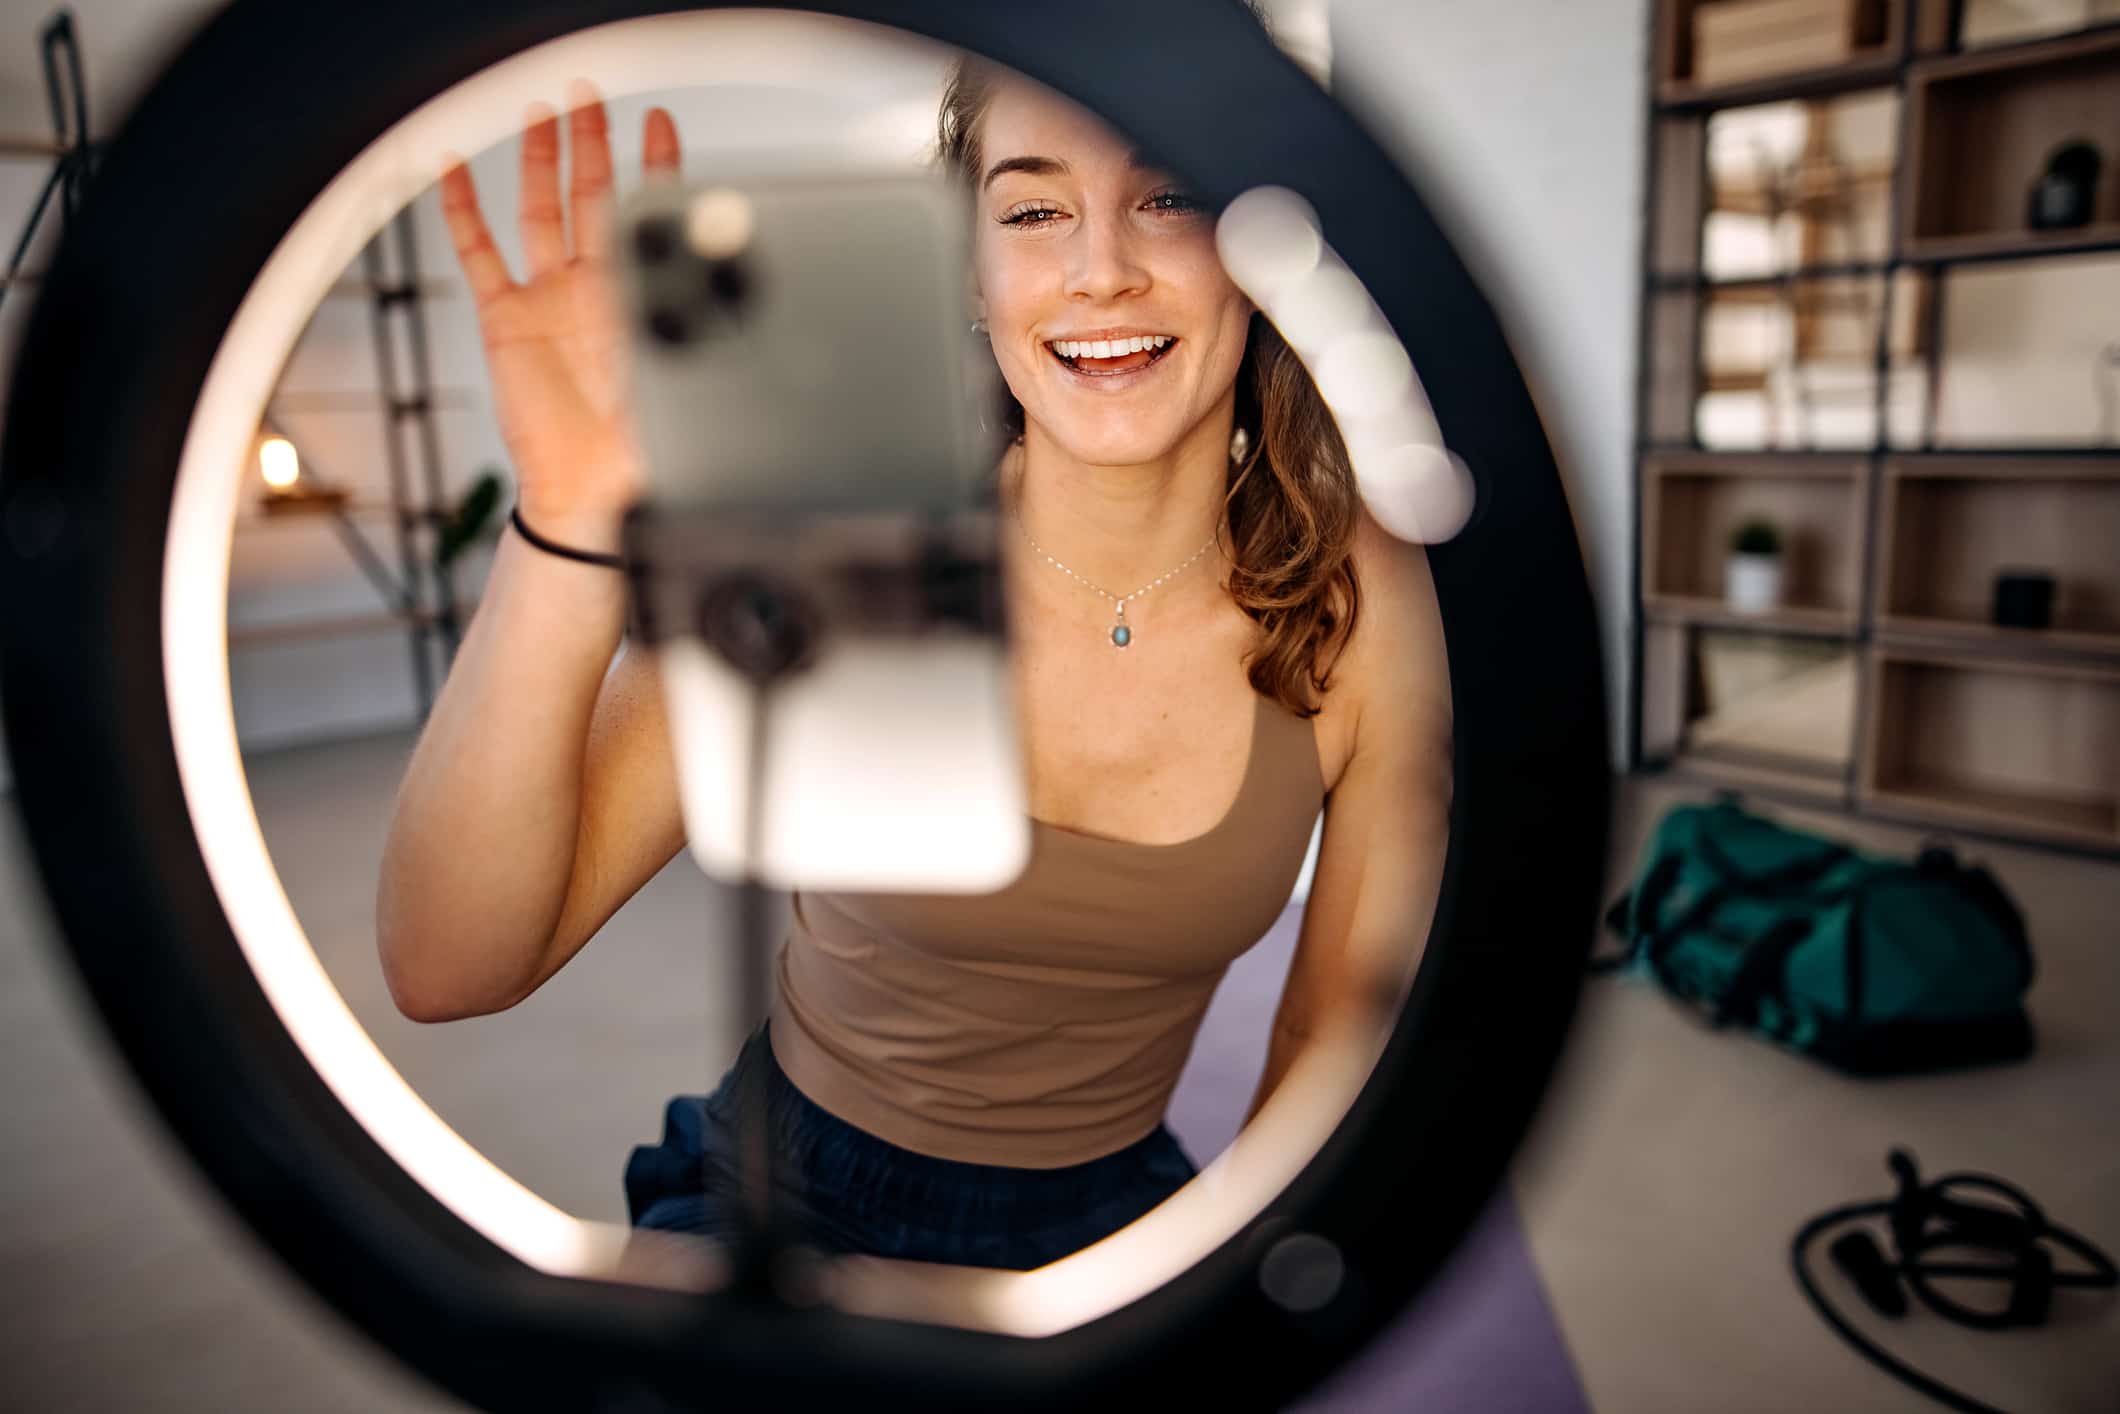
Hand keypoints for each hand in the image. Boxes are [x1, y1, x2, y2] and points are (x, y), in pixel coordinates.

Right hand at [438, 79, 680, 538]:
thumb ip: (705, 336)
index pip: (650, 216)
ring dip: (541, 160)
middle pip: (592, 197)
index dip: (655, 167)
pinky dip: (463, 210)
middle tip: (593, 95)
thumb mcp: (688, 383)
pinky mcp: (507, 320)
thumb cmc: (643, 451)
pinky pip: (479, 254)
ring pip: (540, 211)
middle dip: (594, 143)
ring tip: (542, 111)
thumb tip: (744, 302)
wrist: (594, 492)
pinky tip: (454, 168)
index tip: (661, 124)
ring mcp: (548, 300)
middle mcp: (594, 290)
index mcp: (642, 299)